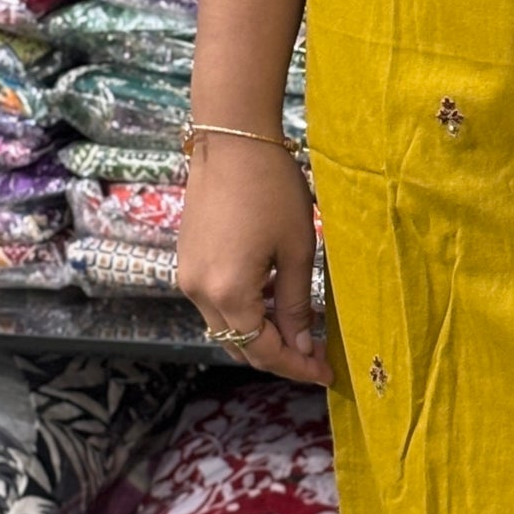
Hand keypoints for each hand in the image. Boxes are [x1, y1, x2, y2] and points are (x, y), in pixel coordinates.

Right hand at [176, 136, 331, 386]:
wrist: (231, 140)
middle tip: (316, 356)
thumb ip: (295, 303)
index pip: (263, 351)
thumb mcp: (296, 249)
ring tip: (301, 328)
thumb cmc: (272, 189)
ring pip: (225, 327)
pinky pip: (216, 303)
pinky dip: (244, 312)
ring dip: (260, 334)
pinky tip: (273, 299)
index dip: (296, 367)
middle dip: (278, 356)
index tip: (326, 373)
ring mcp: (188, 277)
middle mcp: (199, 293)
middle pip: (239, 346)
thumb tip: (300, 346)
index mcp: (228, 293)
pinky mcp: (187, 262)